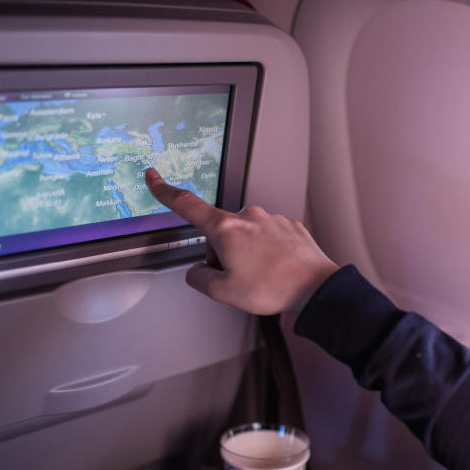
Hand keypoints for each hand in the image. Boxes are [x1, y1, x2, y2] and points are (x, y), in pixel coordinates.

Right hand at [145, 168, 338, 314]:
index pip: (187, 205)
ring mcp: (272, 219)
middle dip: (222, 254)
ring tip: (263, 277)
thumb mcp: (222, 292)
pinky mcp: (289, 226)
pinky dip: (267, 254)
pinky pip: (268, 238)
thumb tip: (198, 271)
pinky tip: (277, 270)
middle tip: (239, 278)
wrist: (316, 288)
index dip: (165, 191)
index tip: (153, 177)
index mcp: (226, 228)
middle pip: (220, 232)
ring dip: (246, 255)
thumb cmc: (273, 288)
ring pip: (245, 236)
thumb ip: (199, 278)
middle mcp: (249, 216)